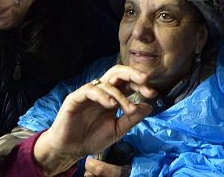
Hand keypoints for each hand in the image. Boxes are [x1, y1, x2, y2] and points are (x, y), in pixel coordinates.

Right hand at [33, 66, 155, 173]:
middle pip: (118, 73)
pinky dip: (103, 95)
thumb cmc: (92, 138)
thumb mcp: (117, 130)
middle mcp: (102, 91)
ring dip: (120, 94)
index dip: (141, 86)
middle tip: (145, 80)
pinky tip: (111, 104)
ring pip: (107, 82)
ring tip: (127, 107)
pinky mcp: (76, 97)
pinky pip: (90, 89)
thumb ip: (132, 119)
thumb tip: (150, 107)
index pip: (129, 84)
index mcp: (113, 97)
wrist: (70, 150)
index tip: (153, 93)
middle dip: (133, 73)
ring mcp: (89, 93)